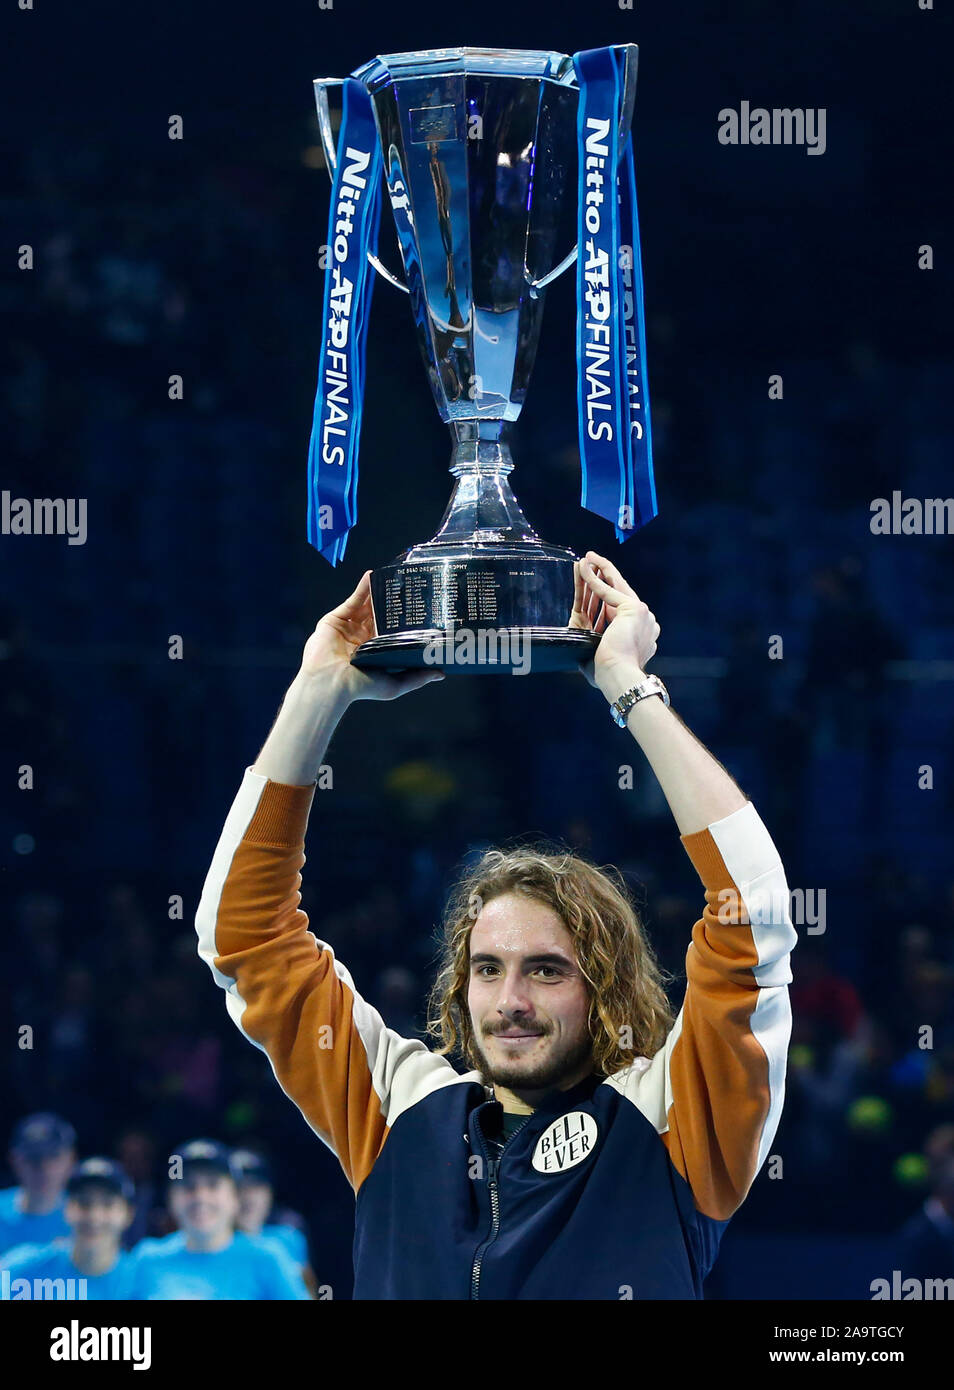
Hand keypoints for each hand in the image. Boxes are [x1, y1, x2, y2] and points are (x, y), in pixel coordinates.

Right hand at [300, 570, 443, 703]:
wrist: (330, 682)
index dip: (404, 621)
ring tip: (392, 579)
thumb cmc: (361, 686)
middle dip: (392, 603)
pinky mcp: (336, 619)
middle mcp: (362, 638)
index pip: (393, 631)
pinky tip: (372, 576)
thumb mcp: (395, 684)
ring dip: (378, 592)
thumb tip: (440, 674)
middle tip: (407, 589)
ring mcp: (349, 627)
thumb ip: (417, 677)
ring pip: (366, 605)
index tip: (419, 609)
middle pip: (380, 615)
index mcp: (375, 652)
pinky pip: (352, 601)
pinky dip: (362, 588)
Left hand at [571, 551, 659, 696]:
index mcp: (641, 634)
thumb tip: (579, 647)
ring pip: (615, 586)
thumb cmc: (608, 675)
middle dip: (606, 575)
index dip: (605, 594)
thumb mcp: (602, 656)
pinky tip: (583, 566)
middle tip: (593, 561)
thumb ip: (597, 645)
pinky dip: (593, 578)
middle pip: (621, 593)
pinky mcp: (633, 608)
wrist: (618, 676)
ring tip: (587, 557)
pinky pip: (607, 590)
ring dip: (599, 570)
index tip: (593, 584)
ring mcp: (642, 614)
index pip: (620, 609)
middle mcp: (646, 622)